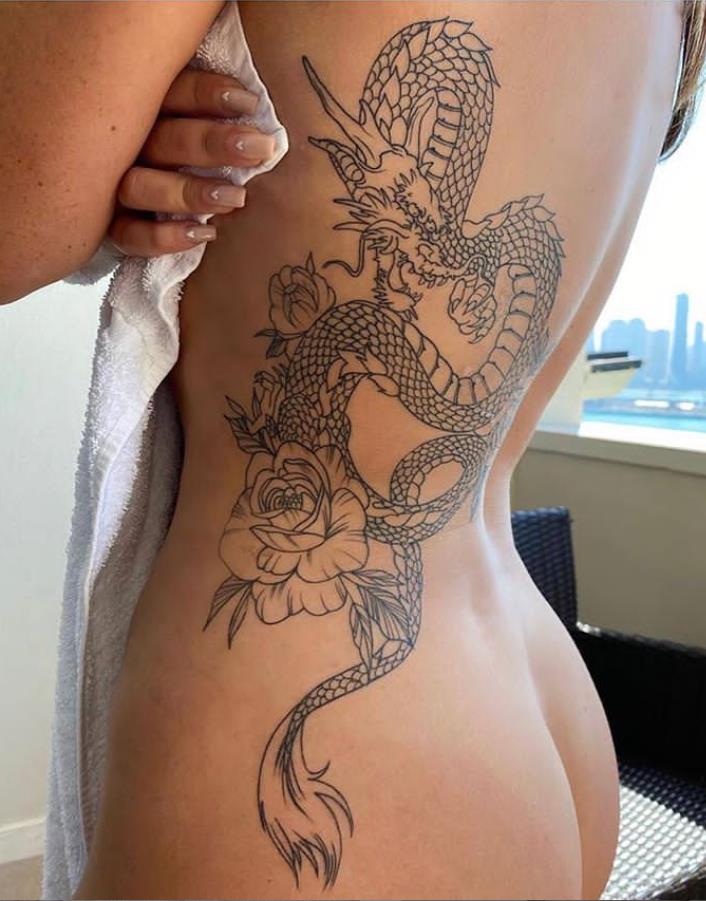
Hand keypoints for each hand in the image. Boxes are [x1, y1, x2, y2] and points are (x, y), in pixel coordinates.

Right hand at [108, 68, 275, 255]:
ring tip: (236, 198)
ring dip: (189, 193)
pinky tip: (204, 234)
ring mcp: (110, 188)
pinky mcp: (109, 229)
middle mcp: (123, 146)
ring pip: (141, 187)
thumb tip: (251, 102)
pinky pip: (130, 236)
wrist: (125, 210)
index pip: (169, 91)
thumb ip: (207, 110)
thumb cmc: (189, 158)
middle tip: (260, 148)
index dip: (207, 94)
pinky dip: (164, 237)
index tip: (249, 103)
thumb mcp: (191, 121)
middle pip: (161, 140)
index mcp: (142, 109)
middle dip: (212, 143)